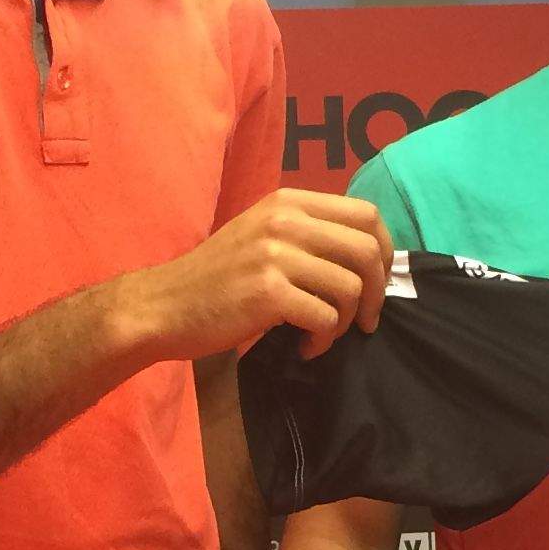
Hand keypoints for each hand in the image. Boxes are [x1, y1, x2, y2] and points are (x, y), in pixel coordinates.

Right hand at [120, 190, 392, 362]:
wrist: (164, 306)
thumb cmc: (217, 278)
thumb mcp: (262, 236)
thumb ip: (308, 235)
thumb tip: (370, 257)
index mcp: (288, 202)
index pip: (365, 213)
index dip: (384, 251)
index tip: (375, 282)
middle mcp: (284, 220)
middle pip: (366, 249)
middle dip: (376, 292)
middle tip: (363, 319)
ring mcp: (275, 254)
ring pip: (349, 287)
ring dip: (345, 322)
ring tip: (322, 335)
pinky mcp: (268, 292)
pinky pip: (324, 318)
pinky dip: (323, 341)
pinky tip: (304, 347)